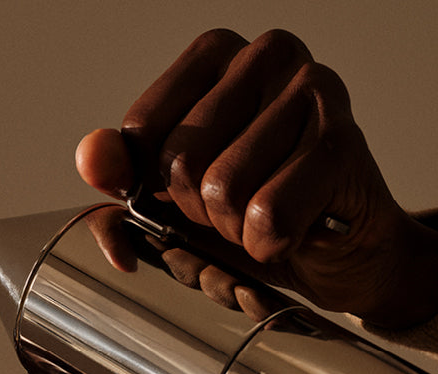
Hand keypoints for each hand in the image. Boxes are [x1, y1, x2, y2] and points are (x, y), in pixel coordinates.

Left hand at [76, 29, 437, 327]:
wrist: (345, 255)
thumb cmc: (257, 215)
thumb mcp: (175, 199)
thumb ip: (124, 175)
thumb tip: (92, 160)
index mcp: (216, 54)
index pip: (142, 132)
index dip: (159, 187)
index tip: (196, 192)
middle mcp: (267, 54)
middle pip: (180, 163)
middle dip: (201, 213)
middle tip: (241, 211)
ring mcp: (312, 90)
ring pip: (223, 193)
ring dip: (239, 233)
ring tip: (271, 219)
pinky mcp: (343, 141)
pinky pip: (268, 217)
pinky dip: (272, 246)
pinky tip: (299, 231)